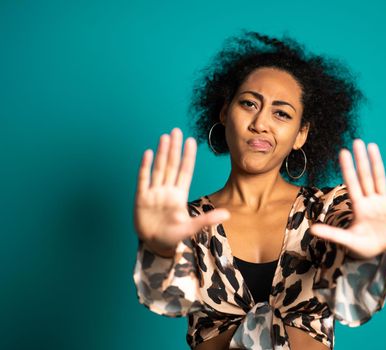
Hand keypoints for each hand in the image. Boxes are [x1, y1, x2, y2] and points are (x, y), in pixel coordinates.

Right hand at [133, 127, 229, 255]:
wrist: (155, 244)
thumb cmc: (174, 236)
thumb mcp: (191, 228)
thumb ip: (207, 220)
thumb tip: (228, 214)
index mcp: (180, 195)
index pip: (185, 171)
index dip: (188, 157)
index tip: (191, 141)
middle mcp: (167, 190)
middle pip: (171, 165)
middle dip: (174, 149)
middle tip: (177, 131)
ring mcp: (154, 193)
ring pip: (159, 169)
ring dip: (161, 153)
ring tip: (165, 137)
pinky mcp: (142, 198)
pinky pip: (143, 180)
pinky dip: (145, 167)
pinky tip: (148, 153)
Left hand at [310, 139, 385, 258]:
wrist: (378, 251)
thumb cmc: (361, 246)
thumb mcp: (346, 241)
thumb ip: (331, 234)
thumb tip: (311, 230)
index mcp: (358, 207)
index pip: (351, 184)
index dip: (347, 169)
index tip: (342, 153)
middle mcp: (369, 201)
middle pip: (364, 177)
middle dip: (360, 160)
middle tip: (357, 142)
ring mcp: (382, 202)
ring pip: (379, 178)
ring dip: (376, 163)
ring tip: (372, 146)